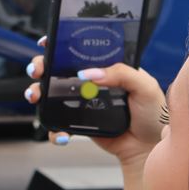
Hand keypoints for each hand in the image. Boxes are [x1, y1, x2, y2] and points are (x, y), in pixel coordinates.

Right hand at [26, 38, 165, 169]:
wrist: (149, 147)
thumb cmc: (153, 114)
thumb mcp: (144, 86)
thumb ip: (121, 73)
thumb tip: (89, 73)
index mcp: (106, 67)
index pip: (80, 50)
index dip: (60, 44)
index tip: (48, 43)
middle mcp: (90, 82)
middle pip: (57, 69)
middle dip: (40, 66)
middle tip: (37, 71)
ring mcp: (81, 102)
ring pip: (51, 94)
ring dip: (37, 93)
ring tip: (36, 97)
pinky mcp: (78, 123)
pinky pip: (58, 123)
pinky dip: (53, 129)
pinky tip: (61, 134)